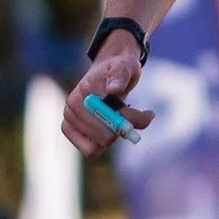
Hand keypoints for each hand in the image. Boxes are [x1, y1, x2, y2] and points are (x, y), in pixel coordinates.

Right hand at [62, 36, 153, 157]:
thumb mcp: (125, 68)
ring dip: (115, 134)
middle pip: (103, 138)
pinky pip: (90, 150)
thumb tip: (114, 90)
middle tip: (133, 114)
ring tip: (119, 118)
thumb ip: (120, 77)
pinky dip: (104, 143)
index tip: (148, 114)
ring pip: (98, 146)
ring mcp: (69, 120)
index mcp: (81, 94)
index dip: (125, 122)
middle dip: (121, 128)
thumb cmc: (119, 69)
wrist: (110, 70)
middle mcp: (71, 109)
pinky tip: (110, 128)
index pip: (104, 121)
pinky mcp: (70, 131)